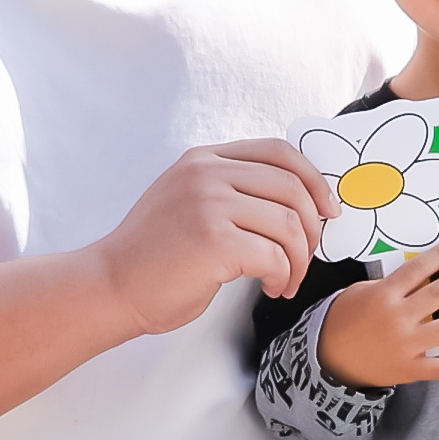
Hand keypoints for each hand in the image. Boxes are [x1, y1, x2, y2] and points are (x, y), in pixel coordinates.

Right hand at [92, 141, 331, 334]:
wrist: (110, 285)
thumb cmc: (152, 256)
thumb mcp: (188, 201)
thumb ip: (230, 191)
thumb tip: (295, 203)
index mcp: (203, 159)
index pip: (279, 152)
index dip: (314, 180)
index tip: (327, 209)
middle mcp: (206, 173)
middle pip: (293, 187)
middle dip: (313, 228)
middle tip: (308, 256)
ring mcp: (209, 204)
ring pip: (290, 224)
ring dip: (299, 260)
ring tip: (286, 279)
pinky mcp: (214, 241)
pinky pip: (275, 256)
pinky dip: (283, 276)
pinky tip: (272, 287)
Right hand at [315, 243, 438, 387]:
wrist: (328, 359)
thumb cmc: (343, 322)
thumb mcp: (359, 292)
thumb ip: (389, 285)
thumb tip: (421, 276)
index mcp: (384, 295)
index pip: (418, 270)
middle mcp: (397, 319)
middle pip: (437, 295)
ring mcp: (405, 346)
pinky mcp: (408, 369)